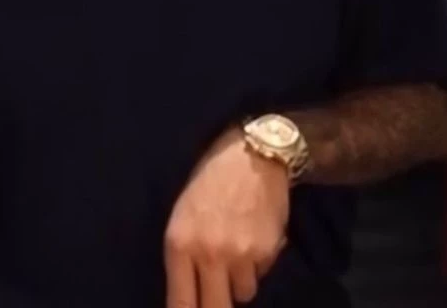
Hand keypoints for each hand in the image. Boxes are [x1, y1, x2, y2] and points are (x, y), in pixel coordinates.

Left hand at [164, 127, 288, 307]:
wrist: (253, 153)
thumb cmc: (211, 178)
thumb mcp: (183, 213)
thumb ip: (184, 253)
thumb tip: (189, 292)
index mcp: (180, 243)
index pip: (180, 304)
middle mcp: (208, 254)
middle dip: (217, 304)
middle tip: (219, 295)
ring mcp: (240, 255)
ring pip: (243, 294)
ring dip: (240, 281)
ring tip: (239, 251)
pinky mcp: (267, 252)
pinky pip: (261, 274)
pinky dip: (259, 263)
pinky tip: (255, 236)